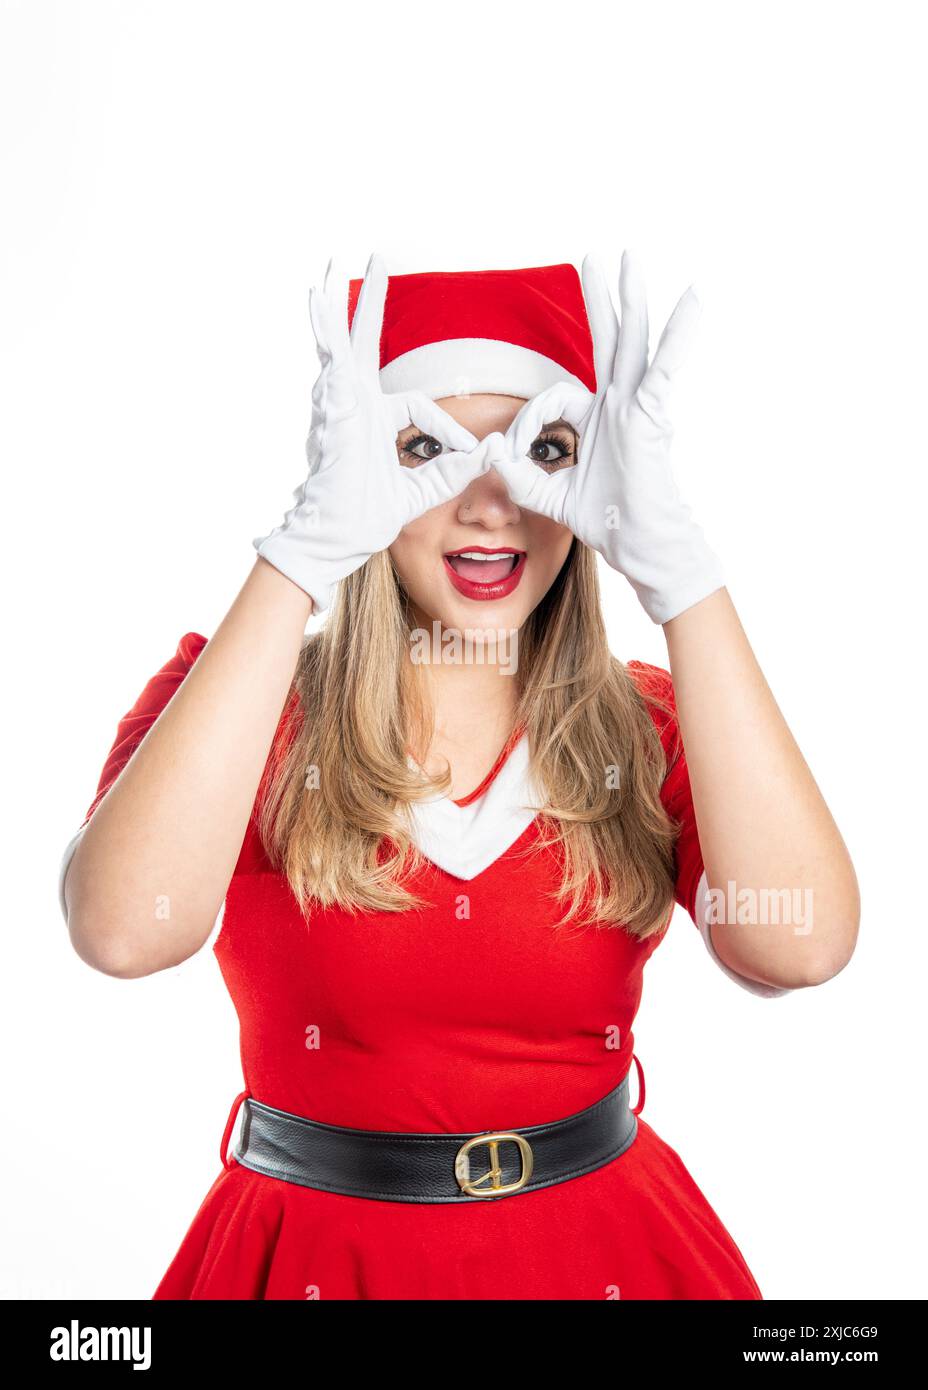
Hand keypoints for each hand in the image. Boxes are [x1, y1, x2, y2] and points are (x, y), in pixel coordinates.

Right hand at [254, 255, 488, 611]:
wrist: (336, 535)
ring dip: (340, 305)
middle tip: (376, 261)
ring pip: (342, 342)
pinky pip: (332, 358)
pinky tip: (319, 298)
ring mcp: (340, 403)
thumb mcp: (422, 491)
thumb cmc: (366, 518)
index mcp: (374, 424)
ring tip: (332, 268)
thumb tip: (491, 451)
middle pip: (365, 344)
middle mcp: (354, 406)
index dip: (446, 429)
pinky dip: (326, 329)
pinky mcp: (334, 406)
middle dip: (370, 305)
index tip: (469, 453)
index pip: (417, 407)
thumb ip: (454, 471)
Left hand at [494, 249, 724, 624]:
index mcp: (595, 420)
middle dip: (601, 300)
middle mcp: (617, 406)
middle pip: (608, 341)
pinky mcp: (651, 416)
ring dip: (630, 300)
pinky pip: (662, 369)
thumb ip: (517, 474)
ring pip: (632, 343)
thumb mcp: (549, 495)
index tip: (512, 450)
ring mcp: (636, 407)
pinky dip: (678, 336)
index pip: (553, 398)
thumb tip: (491, 449)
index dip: (527, 421)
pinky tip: (694, 301)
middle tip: (597, 258)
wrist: (638, 542)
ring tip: (631, 259)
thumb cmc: (605, 520)